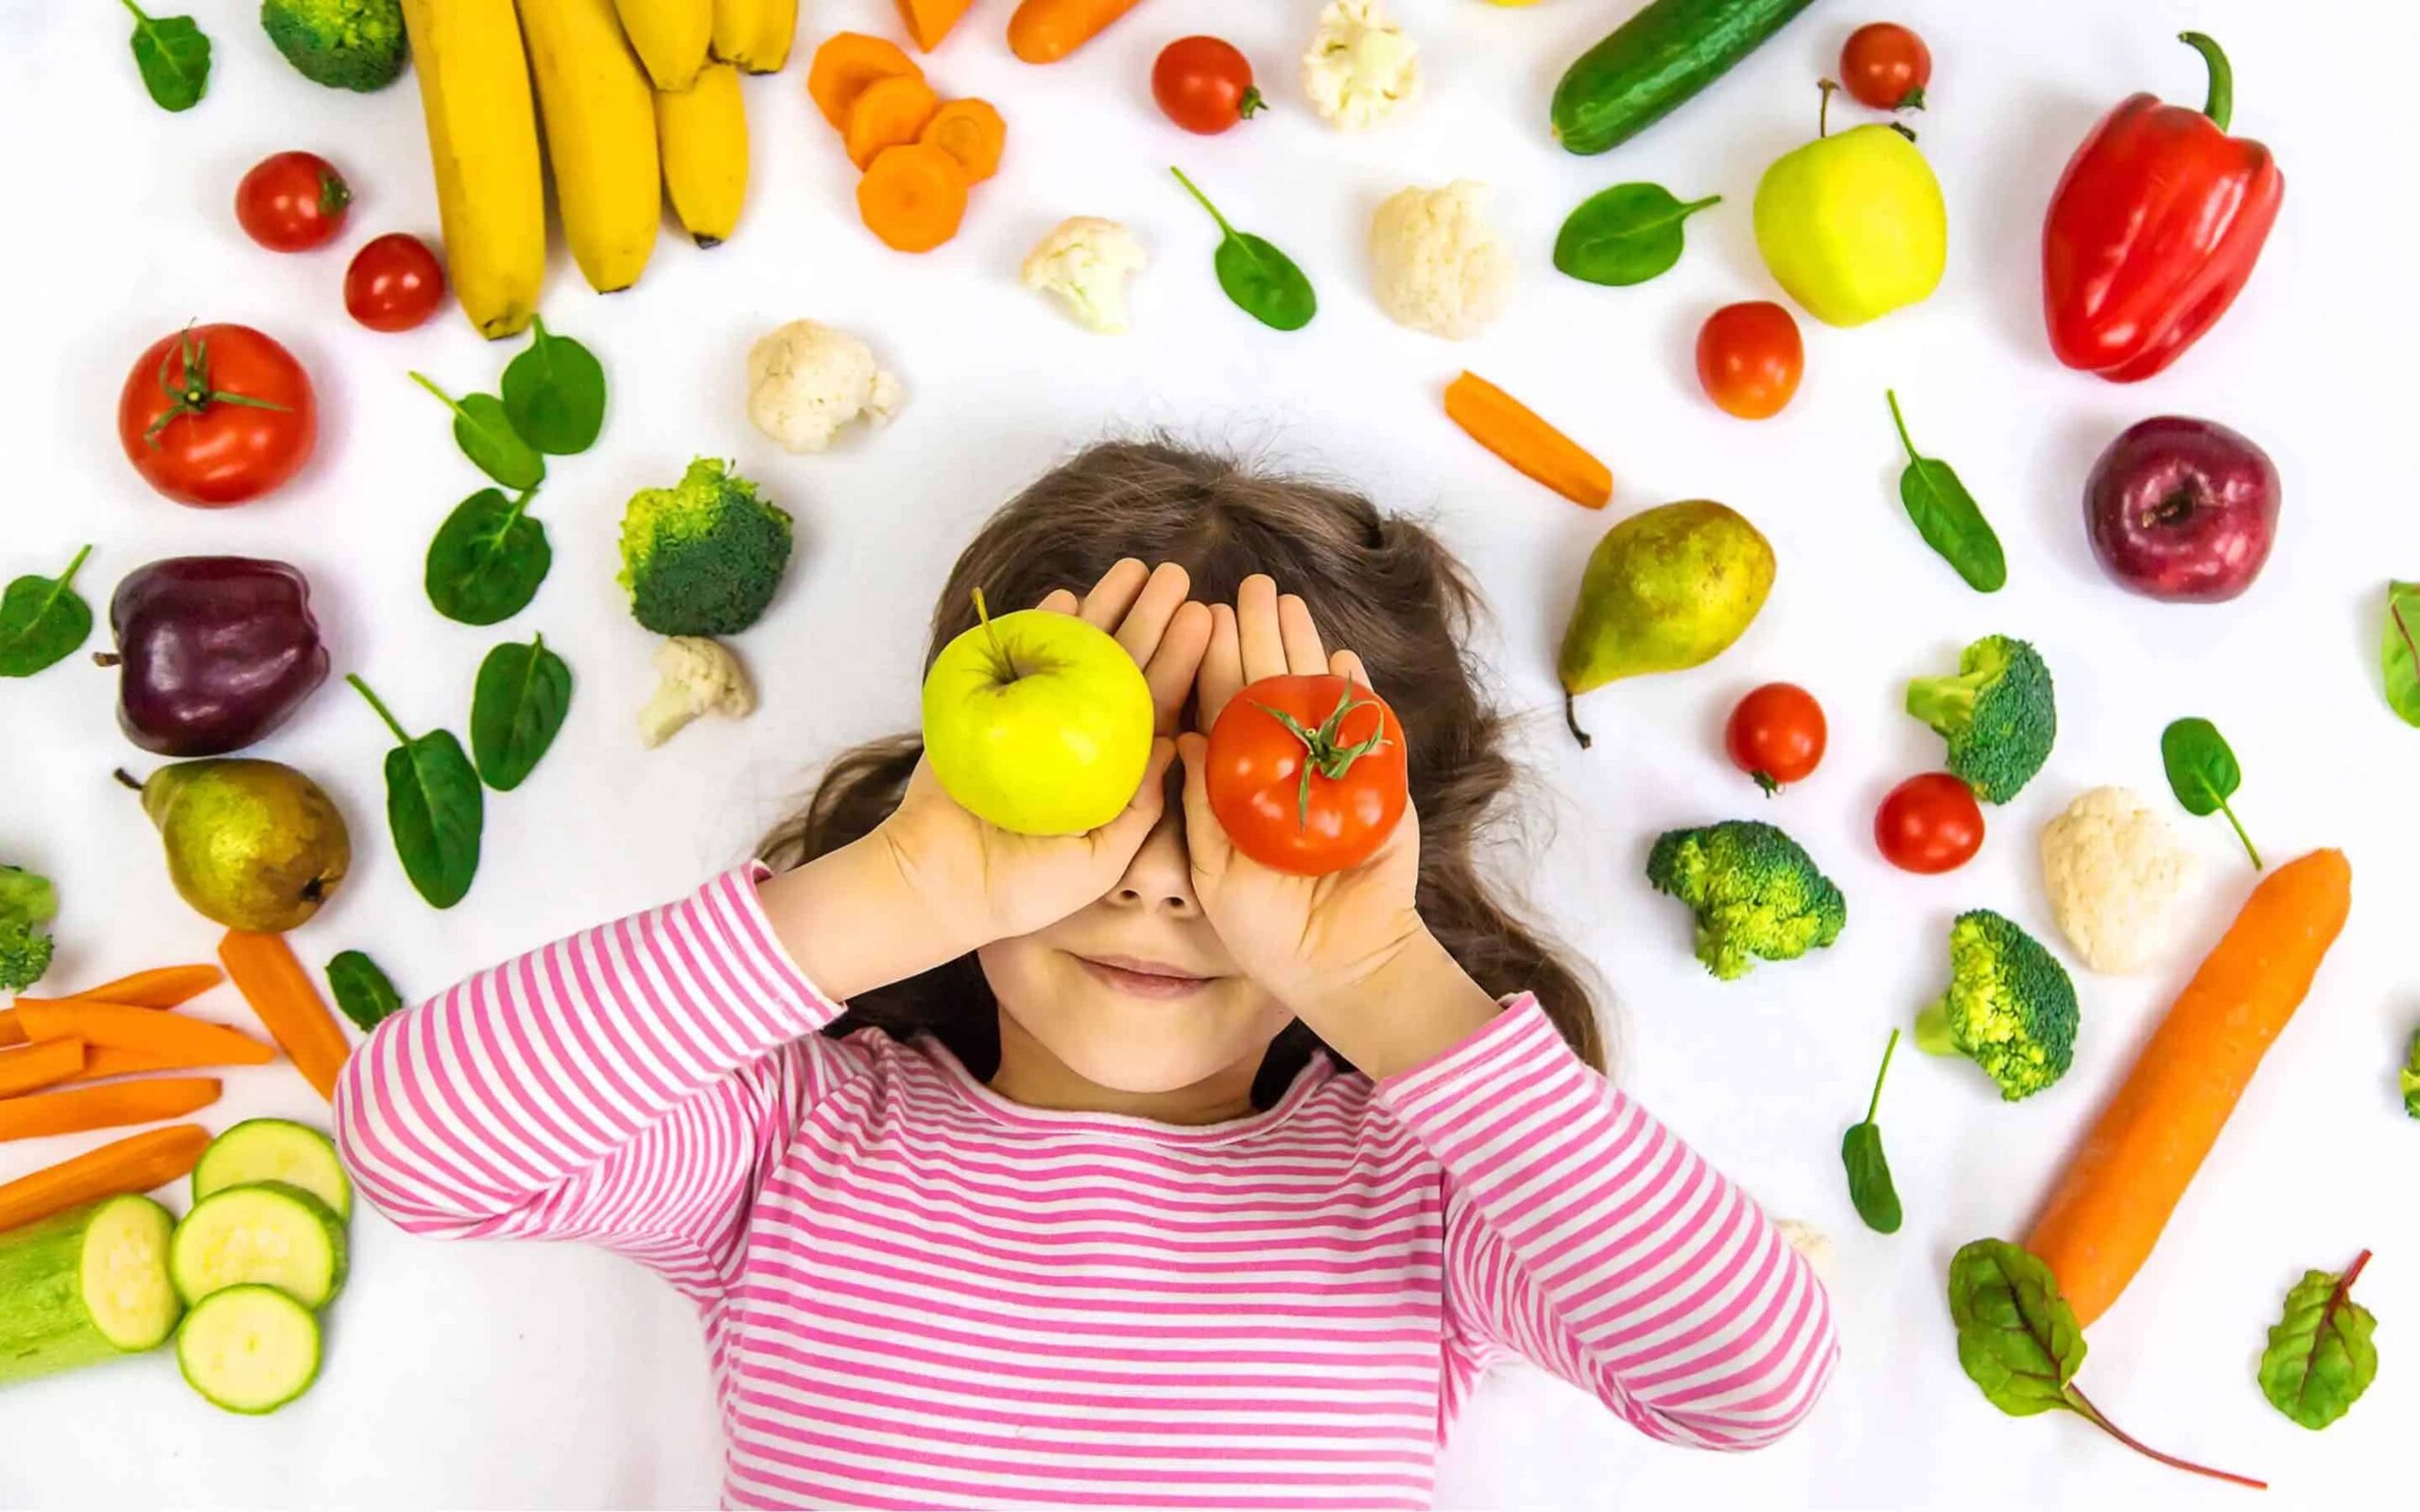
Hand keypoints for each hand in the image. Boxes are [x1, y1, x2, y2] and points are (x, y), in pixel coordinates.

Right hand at [879, 559, 1210, 950]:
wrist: (939, 886)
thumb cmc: (1026, 887)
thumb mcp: (1100, 861)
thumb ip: (1139, 810)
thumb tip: (1179, 743)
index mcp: (1112, 769)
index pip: (1156, 706)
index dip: (1181, 663)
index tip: (1207, 619)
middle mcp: (1077, 736)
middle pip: (1122, 668)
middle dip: (1149, 620)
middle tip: (1176, 576)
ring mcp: (1031, 717)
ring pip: (1075, 653)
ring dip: (1102, 610)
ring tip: (1131, 569)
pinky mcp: (985, 707)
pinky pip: (1014, 657)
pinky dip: (1036, 627)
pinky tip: (1065, 597)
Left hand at [1175, 575, 1429, 1012]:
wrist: (1339, 964)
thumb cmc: (1264, 930)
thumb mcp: (1212, 872)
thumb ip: (1199, 808)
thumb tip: (1182, 739)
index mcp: (1239, 785)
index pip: (1223, 712)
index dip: (1214, 664)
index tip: (1201, 616)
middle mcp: (1284, 770)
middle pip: (1269, 690)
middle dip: (1260, 636)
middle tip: (1250, 586)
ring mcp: (1333, 773)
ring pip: (1316, 699)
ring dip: (1305, 650)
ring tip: (1291, 604)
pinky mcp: (1378, 787)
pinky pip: (1369, 734)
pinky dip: (1358, 699)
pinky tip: (1342, 662)